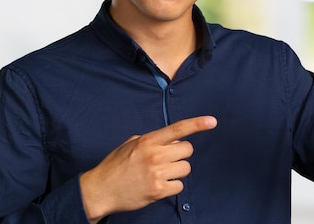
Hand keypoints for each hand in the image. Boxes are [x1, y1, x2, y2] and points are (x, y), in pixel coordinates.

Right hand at [80, 116, 216, 221]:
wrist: (101, 190)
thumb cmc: (115, 165)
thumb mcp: (131, 144)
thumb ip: (152, 140)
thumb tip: (171, 140)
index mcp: (148, 141)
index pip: (178, 129)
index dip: (197, 124)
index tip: (212, 121)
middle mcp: (154, 156)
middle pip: (187, 150)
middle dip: (181, 154)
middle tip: (168, 158)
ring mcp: (157, 174)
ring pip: (186, 168)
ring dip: (177, 170)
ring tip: (161, 173)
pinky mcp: (158, 191)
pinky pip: (179, 185)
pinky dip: (172, 185)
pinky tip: (159, 184)